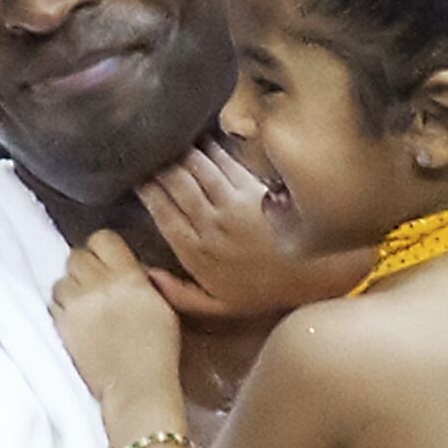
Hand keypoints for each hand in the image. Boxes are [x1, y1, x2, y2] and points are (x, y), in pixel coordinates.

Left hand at [49, 230, 184, 423]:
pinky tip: (77, 322)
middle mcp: (100, 285)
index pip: (103, 239)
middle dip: (84, 268)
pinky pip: (53, 304)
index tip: (106, 261)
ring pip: (61, 279)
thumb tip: (127, 269)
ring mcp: (77, 305)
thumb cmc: (157, 353)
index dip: (103, 249)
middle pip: (77, 256)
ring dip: (70, 289)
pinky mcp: (61, 325)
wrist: (136, 388)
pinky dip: (62, 309)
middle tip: (94, 285)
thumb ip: (141, 281)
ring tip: (85, 307)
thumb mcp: (162, 307)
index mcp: (129, 277)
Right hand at [134, 142, 320, 320]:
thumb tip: (148, 275)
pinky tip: (202, 140)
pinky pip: (224, 163)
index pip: (162, 214)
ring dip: (182, 152)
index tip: (137, 178)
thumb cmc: (264, 291)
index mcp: (196, 253)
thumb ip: (179, 294)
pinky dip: (210, 149)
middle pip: (175, 186)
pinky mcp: (252, 189)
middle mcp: (209, 225)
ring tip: (171, 141)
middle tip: (150, 151)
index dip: (147, 192)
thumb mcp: (218, 307)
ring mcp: (231, 204)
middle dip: (159, 166)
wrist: (310, 273)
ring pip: (196, 169)